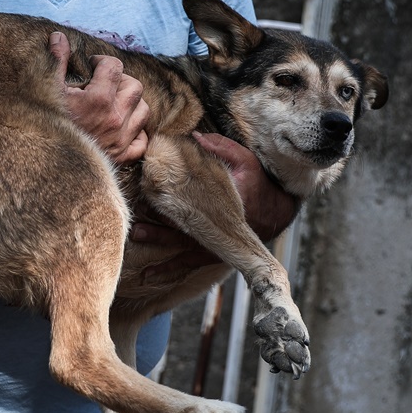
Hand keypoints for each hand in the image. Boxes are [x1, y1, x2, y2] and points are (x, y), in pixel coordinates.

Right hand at [51, 32, 148, 162]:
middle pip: (134, 86)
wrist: (44, 165)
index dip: (102, 62)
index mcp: (98, 99)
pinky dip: (136, 133)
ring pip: (143, 110)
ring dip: (131, 103)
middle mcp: (115, 118)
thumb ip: (55, 61)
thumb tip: (59, 37)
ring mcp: (121, 139)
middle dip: (121, 80)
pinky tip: (122, 128)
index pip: (114, 67)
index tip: (92, 66)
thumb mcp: (45, 90)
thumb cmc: (45, 124)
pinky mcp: (122, 157)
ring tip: (113, 103)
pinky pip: (142, 141)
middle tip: (104, 84)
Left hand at [130, 134, 299, 285]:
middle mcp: (219, 230)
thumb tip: (196, 136)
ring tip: (136, 242)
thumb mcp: (246, 161)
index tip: (150, 194)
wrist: (274, 212)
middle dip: (159, 231)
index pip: (196, 204)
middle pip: (185, 231)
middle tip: (137, 229)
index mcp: (227, 206)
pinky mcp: (212, 253)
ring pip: (183, 251)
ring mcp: (215, 244)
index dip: (173, 200)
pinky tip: (148, 276)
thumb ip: (222, 147)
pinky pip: (188, 265)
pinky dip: (169, 271)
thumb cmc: (258, 183)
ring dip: (159, 248)